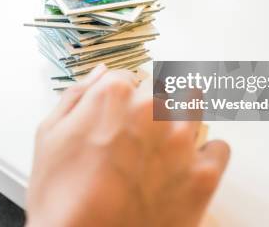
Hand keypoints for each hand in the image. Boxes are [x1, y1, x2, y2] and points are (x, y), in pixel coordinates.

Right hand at [26, 66, 229, 226]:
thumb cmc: (60, 197)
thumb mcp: (49, 135)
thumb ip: (78, 94)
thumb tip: (102, 72)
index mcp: (114, 94)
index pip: (129, 76)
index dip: (122, 98)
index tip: (120, 116)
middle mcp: (153, 110)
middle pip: (165, 89)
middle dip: (154, 107)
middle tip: (141, 135)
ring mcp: (182, 142)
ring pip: (195, 109)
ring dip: (181, 122)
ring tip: (163, 150)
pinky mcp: (203, 175)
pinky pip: (219, 148)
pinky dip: (206, 157)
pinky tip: (185, 170)